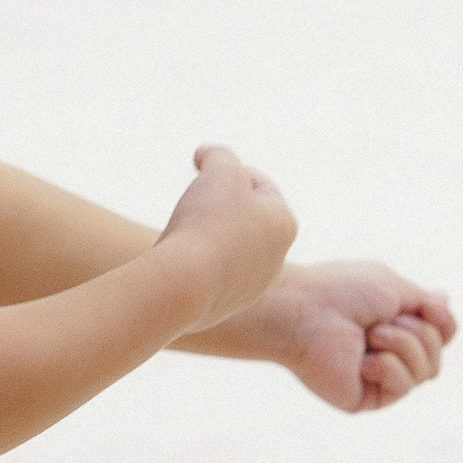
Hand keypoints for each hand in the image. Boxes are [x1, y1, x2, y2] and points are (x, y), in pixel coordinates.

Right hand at [156, 145, 295, 331]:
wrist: (184, 284)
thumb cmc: (208, 222)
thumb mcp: (219, 170)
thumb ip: (220, 155)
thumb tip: (210, 156)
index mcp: (284, 224)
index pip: (259, 185)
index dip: (229, 169)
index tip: (203, 168)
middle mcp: (275, 259)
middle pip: (245, 217)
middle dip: (219, 204)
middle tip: (194, 199)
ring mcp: (251, 286)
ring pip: (228, 248)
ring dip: (207, 234)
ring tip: (183, 230)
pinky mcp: (225, 306)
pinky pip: (210, 273)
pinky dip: (195, 262)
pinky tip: (179, 258)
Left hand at [249, 260, 454, 413]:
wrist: (304, 311)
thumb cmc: (342, 292)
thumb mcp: (394, 287)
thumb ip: (423, 302)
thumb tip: (445, 299)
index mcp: (393, 324)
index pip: (440, 334)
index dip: (444, 323)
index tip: (432, 306)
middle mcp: (387, 352)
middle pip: (437, 355)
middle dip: (419, 332)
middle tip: (382, 320)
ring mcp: (378, 377)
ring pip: (426, 371)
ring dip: (404, 345)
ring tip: (371, 335)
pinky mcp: (366, 398)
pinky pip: (403, 388)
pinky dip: (389, 368)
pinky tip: (363, 360)